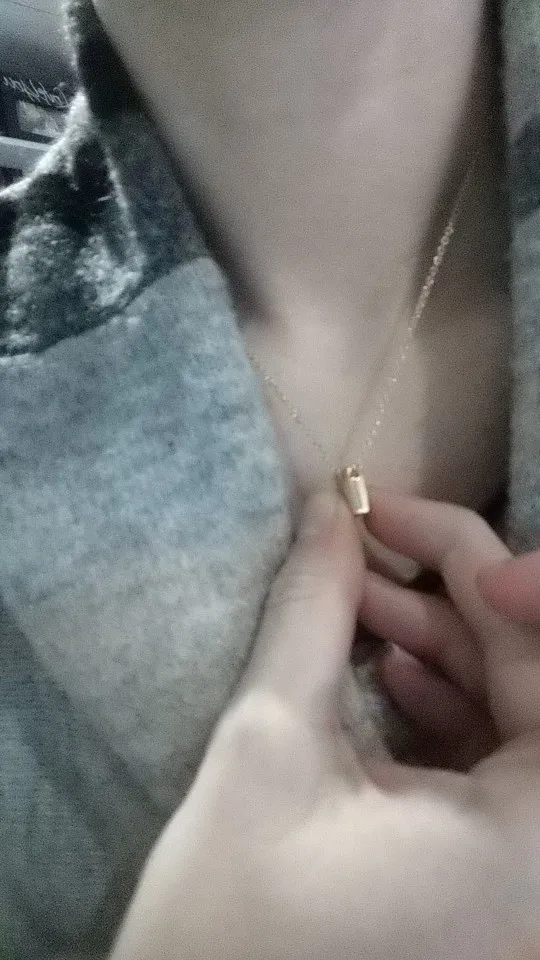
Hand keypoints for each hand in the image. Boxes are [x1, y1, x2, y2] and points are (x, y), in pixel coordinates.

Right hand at [111, 491, 539, 959]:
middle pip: (533, 677)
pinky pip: (497, 763)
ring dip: (440, 644)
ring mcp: (527, 873)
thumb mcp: (268, 746)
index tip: (389, 517)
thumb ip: (311, 611)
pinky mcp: (496, 879)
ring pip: (516, 713)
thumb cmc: (227, 925)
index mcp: (537, 844)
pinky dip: (444, 703)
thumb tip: (328, 514)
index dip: (480, 564)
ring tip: (355, 602)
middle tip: (361, 545)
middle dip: (449, 598)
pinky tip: (382, 668)